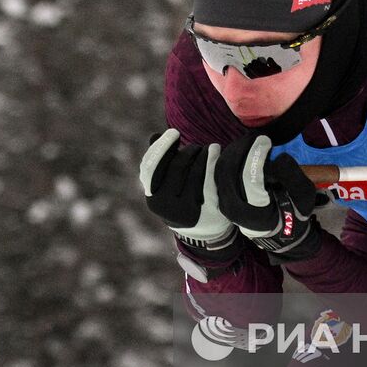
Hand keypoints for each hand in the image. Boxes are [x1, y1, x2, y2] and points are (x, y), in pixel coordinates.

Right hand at [139, 129, 237, 253]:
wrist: (204, 234)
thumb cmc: (183, 200)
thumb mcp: (168, 185)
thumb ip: (161, 162)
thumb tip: (154, 135)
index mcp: (153, 198)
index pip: (152, 167)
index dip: (162, 147)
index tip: (174, 132)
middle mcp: (165, 207)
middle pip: (176, 167)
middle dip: (187, 151)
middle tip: (195, 146)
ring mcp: (186, 211)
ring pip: (194, 172)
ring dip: (201, 154)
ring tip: (208, 148)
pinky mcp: (206, 212)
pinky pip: (209, 180)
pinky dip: (212, 162)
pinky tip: (215, 151)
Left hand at [214, 134, 327, 261]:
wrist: (278, 229)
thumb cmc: (293, 212)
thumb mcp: (303, 197)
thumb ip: (293, 177)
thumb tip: (278, 157)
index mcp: (255, 214)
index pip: (249, 179)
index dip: (256, 156)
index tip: (266, 141)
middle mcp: (233, 209)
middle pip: (229, 171)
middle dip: (243, 148)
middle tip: (257, 137)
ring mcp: (223, 201)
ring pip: (220, 168)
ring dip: (235, 150)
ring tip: (251, 140)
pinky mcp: (221, 193)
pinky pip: (218, 170)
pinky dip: (229, 156)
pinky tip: (243, 147)